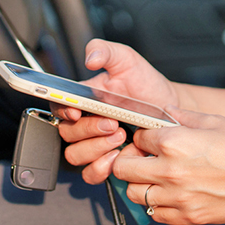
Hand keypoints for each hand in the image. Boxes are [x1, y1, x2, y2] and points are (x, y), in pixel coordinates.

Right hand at [54, 39, 182, 182]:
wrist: (167, 107)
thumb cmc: (144, 84)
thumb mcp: (126, 59)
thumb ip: (105, 51)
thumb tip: (90, 58)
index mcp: (82, 98)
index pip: (57, 106)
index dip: (61, 111)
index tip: (76, 111)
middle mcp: (84, 122)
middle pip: (66, 133)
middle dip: (88, 130)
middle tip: (112, 123)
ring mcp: (94, 143)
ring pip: (75, 155)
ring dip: (94, 149)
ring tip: (119, 138)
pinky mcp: (106, 160)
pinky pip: (90, 173)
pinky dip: (99, 168)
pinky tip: (116, 157)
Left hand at [110, 107, 224, 224]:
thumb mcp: (215, 121)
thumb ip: (182, 116)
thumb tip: (163, 111)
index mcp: (174, 142)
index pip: (137, 137)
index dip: (142, 136)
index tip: (150, 138)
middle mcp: (170, 171)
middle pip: (124, 168)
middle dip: (129, 159)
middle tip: (144, 157)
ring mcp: (178, 198)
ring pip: (134, 194)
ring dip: (139, 183)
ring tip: (156, 176)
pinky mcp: (189, 217)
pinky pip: (155, 214)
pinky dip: (156, 205)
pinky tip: (170, 193)